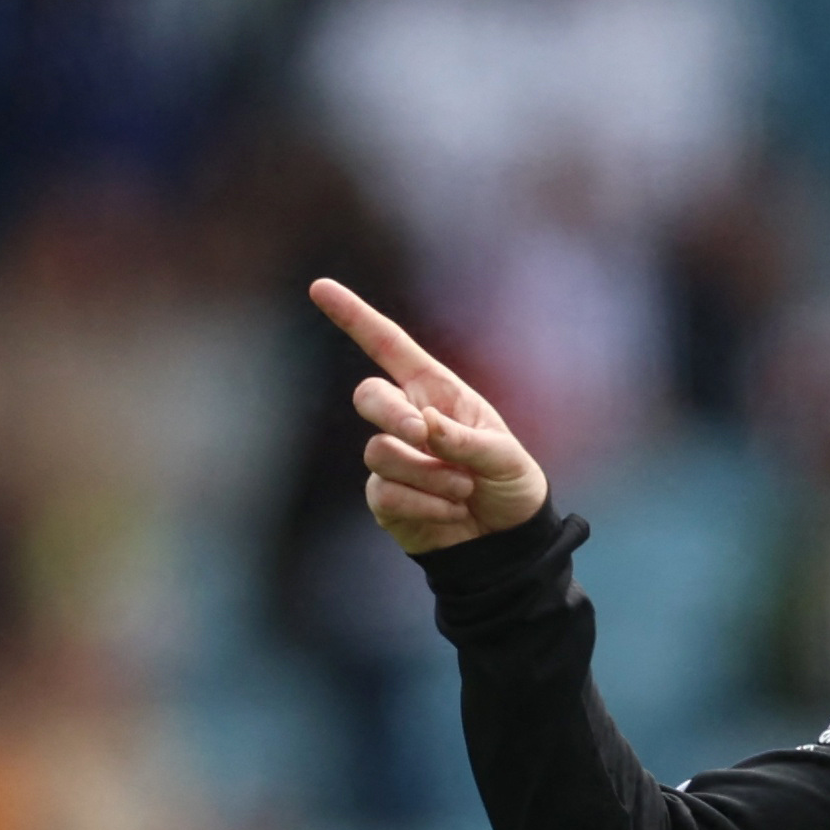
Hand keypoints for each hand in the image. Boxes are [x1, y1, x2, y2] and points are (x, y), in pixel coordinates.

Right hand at [309, 276, 546, 553]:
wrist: (506, 542)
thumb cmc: (510, 484)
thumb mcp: (505, 457)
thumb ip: (466, 440)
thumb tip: (424, 425)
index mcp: (436, 392)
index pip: (388, 345)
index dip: (354, 316)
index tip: (320, 287)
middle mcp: (408, 418)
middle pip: (369, 396)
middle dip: (394, 416)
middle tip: (425, 438)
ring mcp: (392, 457)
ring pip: (379, 452)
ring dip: (429, 476)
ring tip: (464, 491)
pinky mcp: (385, 497)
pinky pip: (386, 493)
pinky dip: (425, 507)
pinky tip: (451, 513)